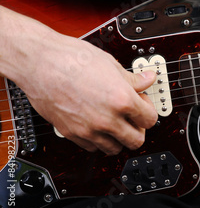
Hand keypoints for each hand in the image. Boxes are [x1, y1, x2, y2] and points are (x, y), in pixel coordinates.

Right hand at [5, 13, 158, 154]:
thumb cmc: (71, 59)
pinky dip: (98, 140)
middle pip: (136, 141)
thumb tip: (148, 79)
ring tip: (114, 121)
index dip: (148, 111)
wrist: (39, 63)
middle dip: (138, 130)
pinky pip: (93, 148)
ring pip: (115, 149)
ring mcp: (88, 129)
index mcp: (122, 100)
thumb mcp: (110, 64)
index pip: (150, 120)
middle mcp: (107, 119)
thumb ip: (133, 78)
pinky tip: (97, 124)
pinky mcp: (72, 134)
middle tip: (132, 117)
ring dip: (119, 138)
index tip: (142, 104)